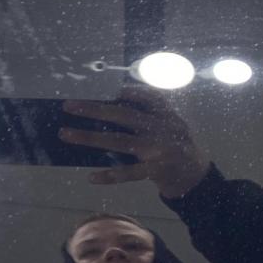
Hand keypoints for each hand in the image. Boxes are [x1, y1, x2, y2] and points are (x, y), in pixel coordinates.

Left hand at [59, 85, 209, 198]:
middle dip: (93, 109)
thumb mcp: (168, 122)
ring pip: (118, 141)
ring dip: (88, 138)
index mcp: (164, 112)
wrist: (197, 175)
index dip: (118, 90)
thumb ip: (146, 113)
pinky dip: (109, 175)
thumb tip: (106, 107)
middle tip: (69, 105)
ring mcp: (158, 149)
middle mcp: (161, 127)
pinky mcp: (156, 170)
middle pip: (122, 115)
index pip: (140, 95)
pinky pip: (128, 173)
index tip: (95, 86)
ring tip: (66, 134)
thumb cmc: (174, 144)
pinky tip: (91, 177)